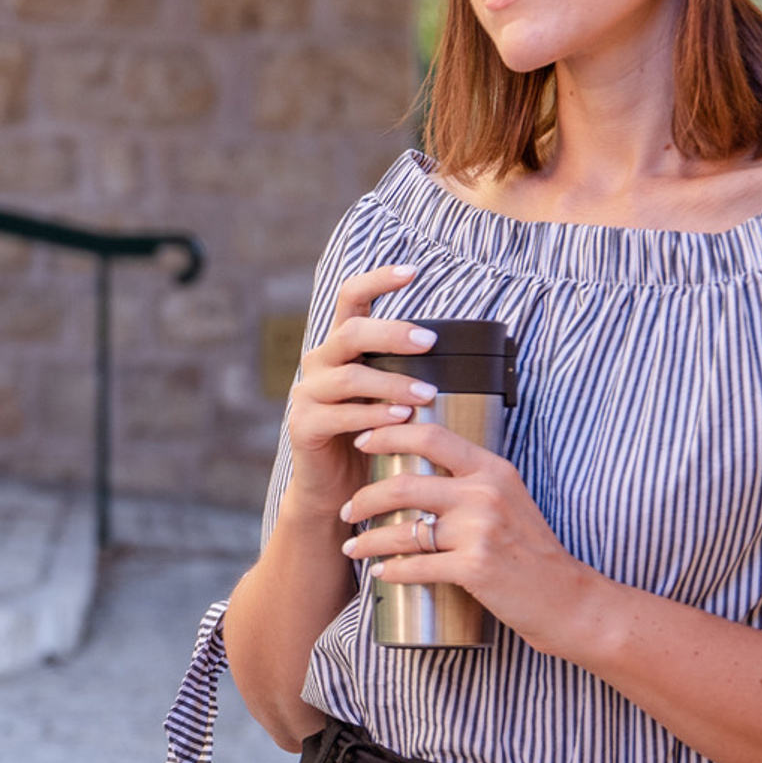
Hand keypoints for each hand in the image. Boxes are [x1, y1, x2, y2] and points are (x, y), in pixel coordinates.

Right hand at [276, 264, 445, 526]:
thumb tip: (459, 351)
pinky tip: (400, 419)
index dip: (378, 279)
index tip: (412, 271)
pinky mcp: (303, 425)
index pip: (351, 298)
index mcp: (341, 347)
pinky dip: (373, 417)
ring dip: (392, 383)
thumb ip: (406, 372)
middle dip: (392, 333)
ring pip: (350, 376)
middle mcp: (319, 362)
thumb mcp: (389, 397)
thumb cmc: (372, 438)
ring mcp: (307, 393)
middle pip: (350, 332)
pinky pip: (339, 416)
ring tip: (426, 394)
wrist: (336, 491)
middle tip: (429, 341)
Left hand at [338, 414, 601, 655]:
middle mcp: (485, 494)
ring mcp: (480, 532)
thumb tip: (420, 467)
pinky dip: (391, 570)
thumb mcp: (509, 500)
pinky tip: (379, 572)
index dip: (388, 434)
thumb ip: (472, 481)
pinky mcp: (474, 568)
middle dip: (365, 498)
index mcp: (493, 470)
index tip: (362, 441)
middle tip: (348, 509)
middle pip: (404, 485)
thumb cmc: (533, 551)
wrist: (568, 600)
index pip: (431, 436)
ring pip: (403, 530)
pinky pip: (416, 566)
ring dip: (369, 540)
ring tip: (353, 546)